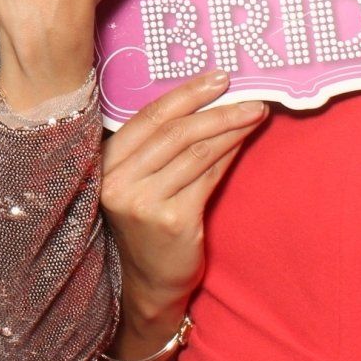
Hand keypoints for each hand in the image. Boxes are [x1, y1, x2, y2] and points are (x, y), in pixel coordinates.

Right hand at [100, 71, 265, 318]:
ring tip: (255, 114)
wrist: (149, 282)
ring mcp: (143, 201)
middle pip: (174, 131)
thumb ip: (157, 147)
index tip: (218, 78)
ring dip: (230, 128)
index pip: (148, 116)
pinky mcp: (171, 220)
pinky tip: (243, 142)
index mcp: (105, 163)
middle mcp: (118, 180)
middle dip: (216, 109)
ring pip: (194, 151)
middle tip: (249, 96)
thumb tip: (204, 103)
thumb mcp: (139, 181)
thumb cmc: (146, 225)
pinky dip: (228, 155)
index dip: (186, 94)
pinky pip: (206, 177)